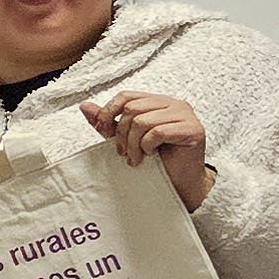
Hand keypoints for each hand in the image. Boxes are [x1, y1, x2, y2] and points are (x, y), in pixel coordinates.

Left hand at [87, 92, 212, 209]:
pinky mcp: (193, 129)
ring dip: (133, 144)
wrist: (179, 183)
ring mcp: (186, 115)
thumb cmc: (156, 160)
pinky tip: (151, 155)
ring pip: (143, 121)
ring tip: (136, 158)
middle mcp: (174, 104)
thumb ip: (108, 122)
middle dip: (121, 134)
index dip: (108, 111)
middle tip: (123, 152)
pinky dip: (148, 146)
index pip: (126, 96)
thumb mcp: (126, 138)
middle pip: (132, 109)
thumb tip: (85, 106)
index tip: (102, 130)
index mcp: (158, 102)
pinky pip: (158, 132)